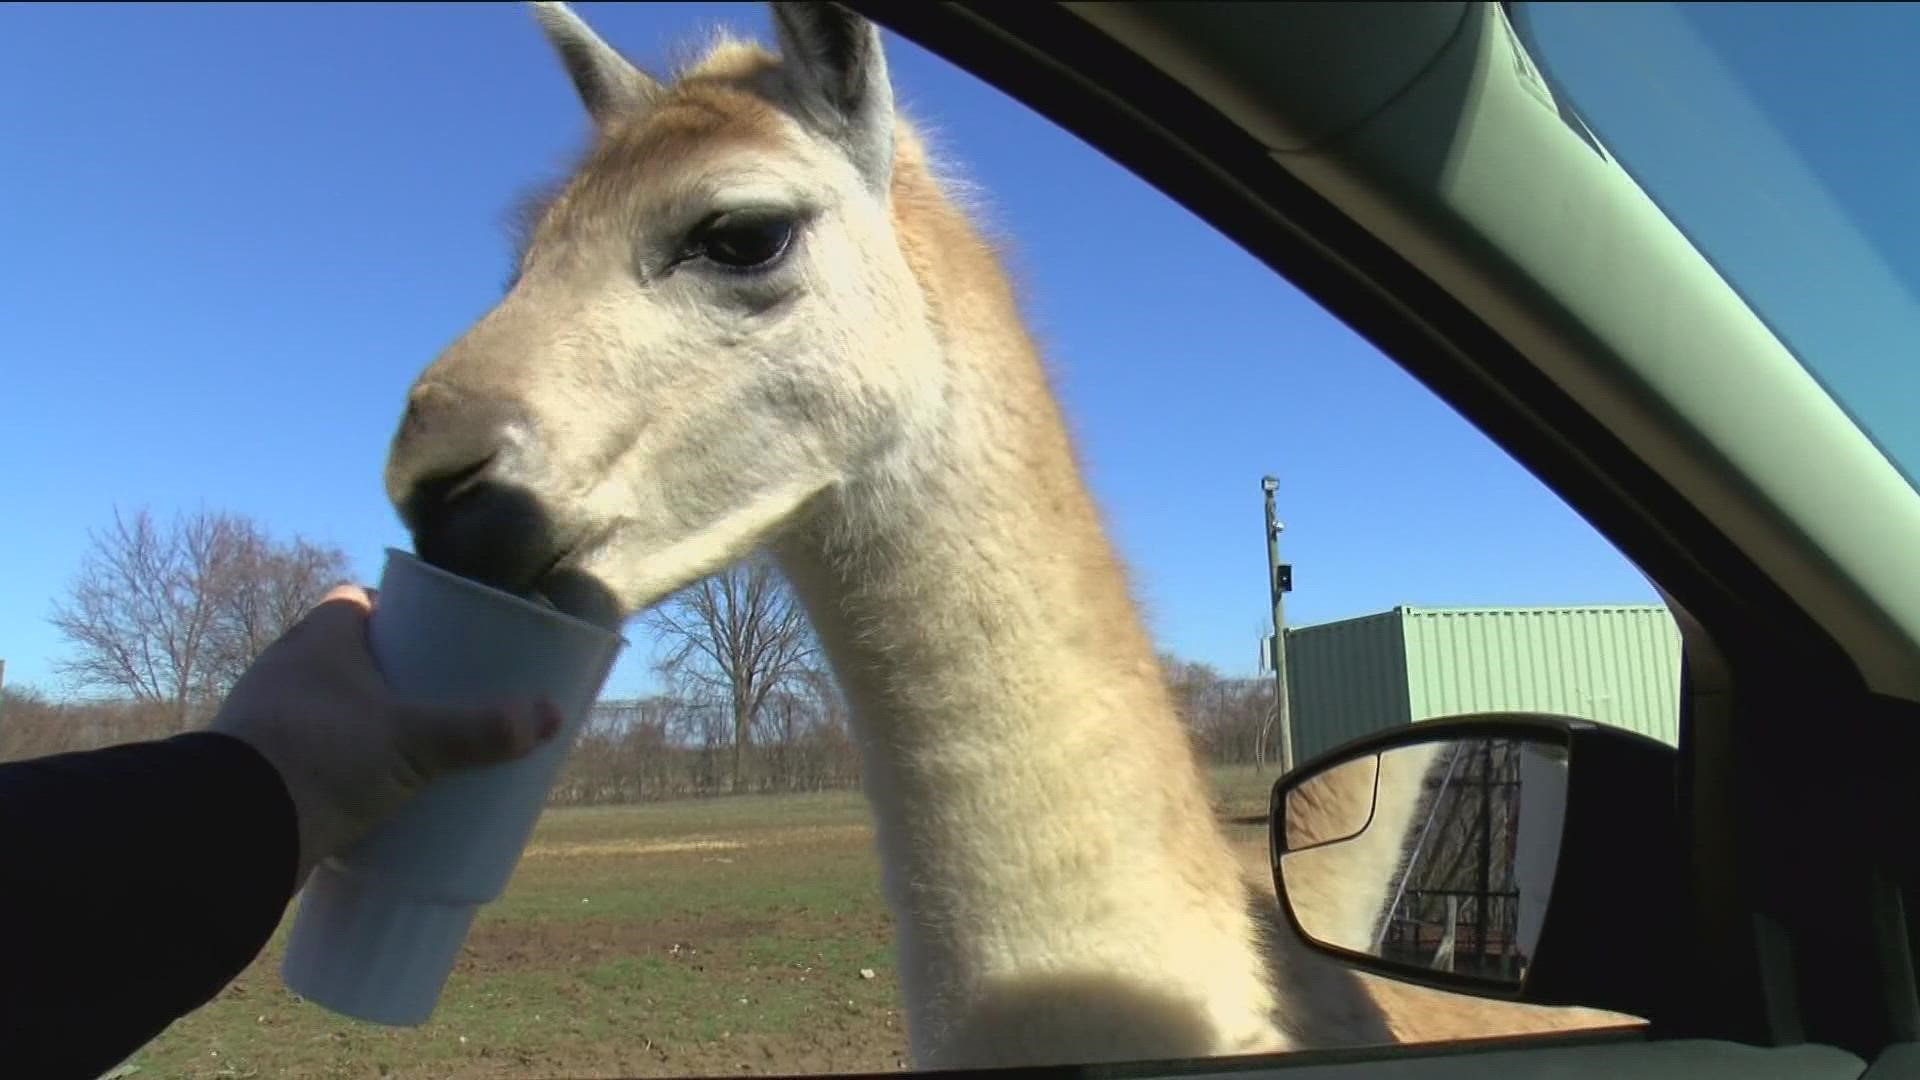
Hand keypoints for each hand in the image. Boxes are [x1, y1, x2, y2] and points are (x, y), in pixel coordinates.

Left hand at [210, 584, 560, 884]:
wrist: (228, 833)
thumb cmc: (318, 758)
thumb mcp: (412, 742)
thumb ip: (481, 729)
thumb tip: (551, 716)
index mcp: (319, 638)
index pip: (360, 600)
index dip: (400, 612)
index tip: (439, 635)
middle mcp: (287, 668)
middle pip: (352, 655)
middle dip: (395, 673)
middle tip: (444, 693)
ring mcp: (270, 719)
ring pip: (332, 704)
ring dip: (368, 718)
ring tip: (418, 741)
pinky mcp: (263, 767)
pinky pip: (314, 749)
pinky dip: (344, 759)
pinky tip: (374, 783)